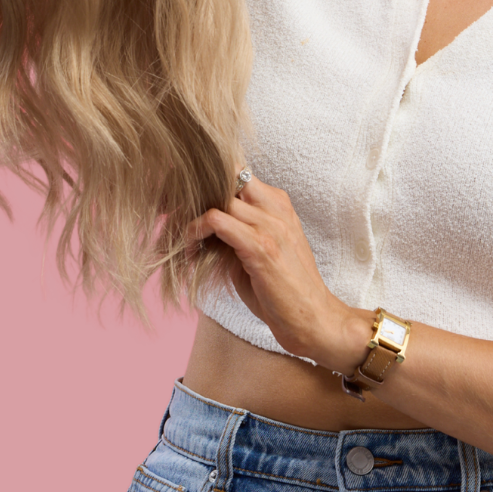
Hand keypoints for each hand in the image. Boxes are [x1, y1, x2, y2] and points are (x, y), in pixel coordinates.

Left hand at [190, 176, 371, 371]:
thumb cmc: (285, 291)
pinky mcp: (260, 247)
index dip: (210, 180)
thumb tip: (201, 223)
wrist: (314, 319)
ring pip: (219, 196)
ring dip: (193, 214)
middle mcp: (277, 208)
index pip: (239, 172)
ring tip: (185, 237)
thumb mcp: (262, 250)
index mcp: (279, 205)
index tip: (187, 200)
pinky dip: (196, 230)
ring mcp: (271, 225)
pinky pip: (216, 220)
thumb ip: (237, 230)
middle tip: (177, 212)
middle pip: (228, 176)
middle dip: (198, 191)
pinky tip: (190, 249)